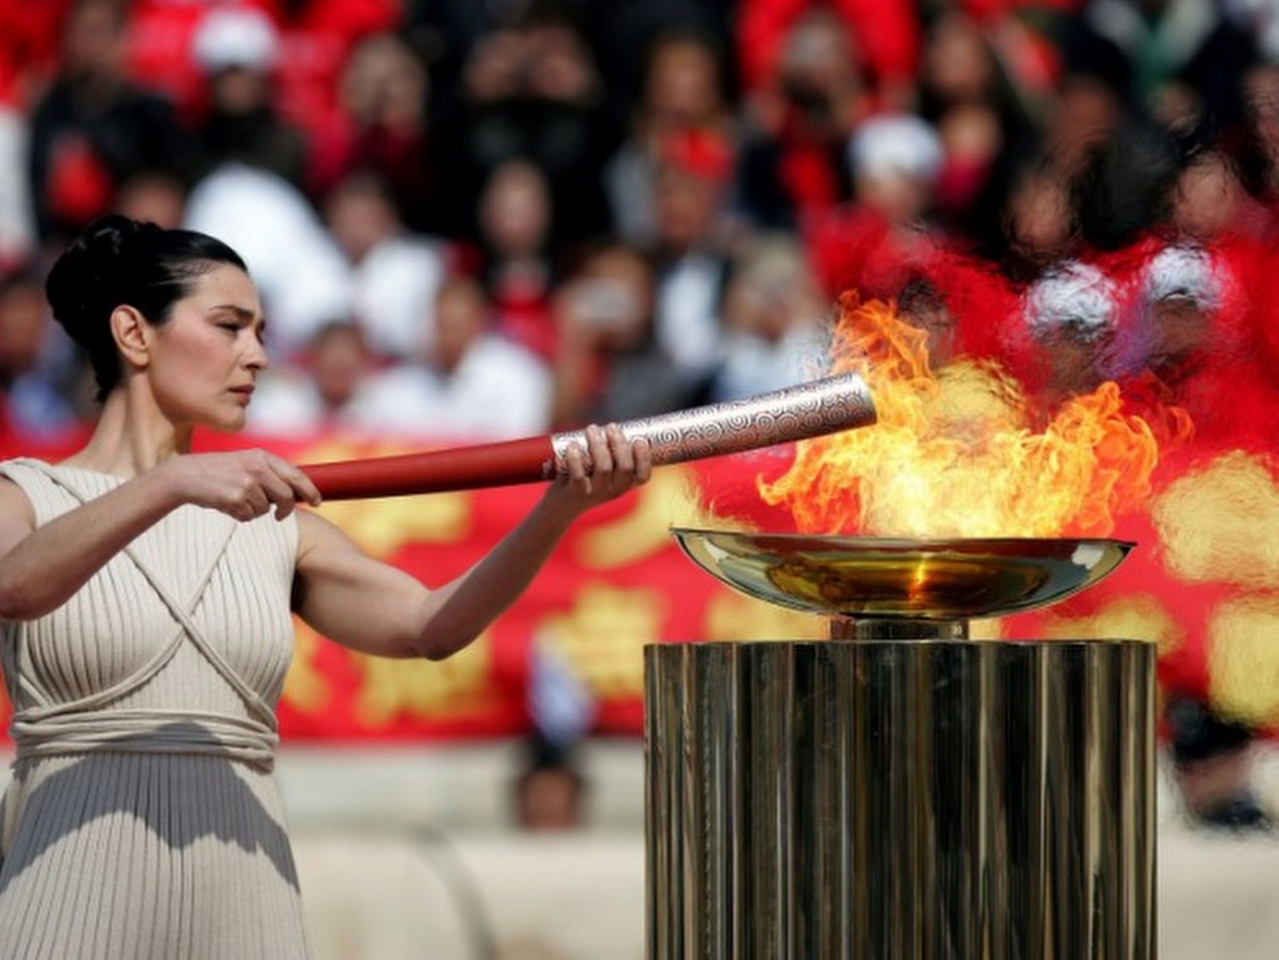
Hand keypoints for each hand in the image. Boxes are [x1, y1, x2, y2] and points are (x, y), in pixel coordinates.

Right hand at [157, 450, 321, 521]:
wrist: (184, 476)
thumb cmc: (218, 472)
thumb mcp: (245, 463)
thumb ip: (268, 474)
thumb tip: (295, 494)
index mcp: (262, 456)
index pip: (296, 475)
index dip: (310, 490)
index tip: (317, 501)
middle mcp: (257, 467)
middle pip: (286, 497)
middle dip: (285, 510)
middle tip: (279, 516)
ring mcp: (246, 483)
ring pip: (265, 509)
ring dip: (254, 511)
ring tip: (236, 500)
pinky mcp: (236, 498)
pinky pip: (249, 516)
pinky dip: (240, 516)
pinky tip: (226, 504)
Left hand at [553, 424, 651, 510]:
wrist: (559, 508)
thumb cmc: (584, 480)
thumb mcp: (602, 472)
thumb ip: (610, 453)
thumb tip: (614, 425)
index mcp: (623, 485)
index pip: (642, 476)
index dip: (644, 458)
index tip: (639, 440)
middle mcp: (612, 491)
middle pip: (625, 468)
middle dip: (620, 444)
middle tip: (611, 427)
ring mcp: (594, 493)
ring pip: (604, 468)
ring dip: (599, 445)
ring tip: (592, 429)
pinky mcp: (575, 492)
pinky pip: (578, 475)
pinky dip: (576, 458)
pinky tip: (573, 445)